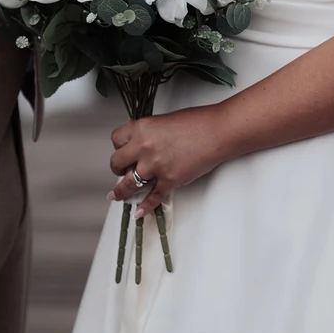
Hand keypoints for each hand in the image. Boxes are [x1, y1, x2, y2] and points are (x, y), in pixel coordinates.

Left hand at [108, 105, 229, 216]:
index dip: (119, 147)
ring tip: (117, 196)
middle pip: (117, 163)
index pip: (116, 139)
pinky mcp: (169, 180)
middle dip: (117, 169)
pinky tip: (139, 211)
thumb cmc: (197, 122)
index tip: (121, 151)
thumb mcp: (164, 121)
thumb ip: (150, 134)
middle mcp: (144, 147)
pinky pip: (152, 197)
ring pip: (129, 184)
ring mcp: (155, 165)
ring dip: (122, 192)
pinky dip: (145, 207)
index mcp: (142, 128)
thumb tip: (144, 146)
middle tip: (120, 172)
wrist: (217, 131)